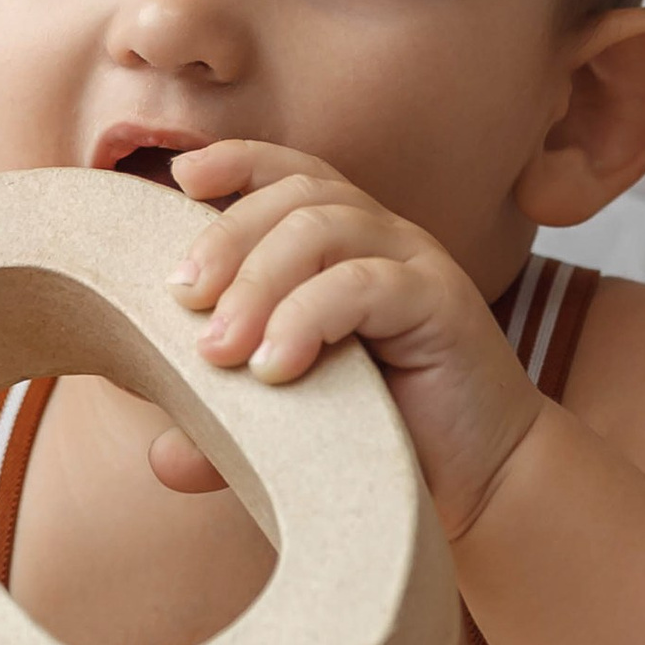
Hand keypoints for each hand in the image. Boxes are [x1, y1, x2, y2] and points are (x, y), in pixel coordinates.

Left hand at [160, 143, 543, 540]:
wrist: (482, 483)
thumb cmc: (388, 439)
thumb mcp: (290, 428)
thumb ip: (228, 431)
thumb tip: (163, 456)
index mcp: (346, 246)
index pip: (289, 176)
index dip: (237, 161)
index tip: (178, 180)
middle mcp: (383, 239)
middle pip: (295, 198)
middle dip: (227, 239)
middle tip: (181, 300)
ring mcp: (416, 264)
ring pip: (323, 230)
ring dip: (258, 284)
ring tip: (221, 353)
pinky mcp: (442, 303)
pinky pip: (364, 283)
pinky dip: (308, 317)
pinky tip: (277, 368)